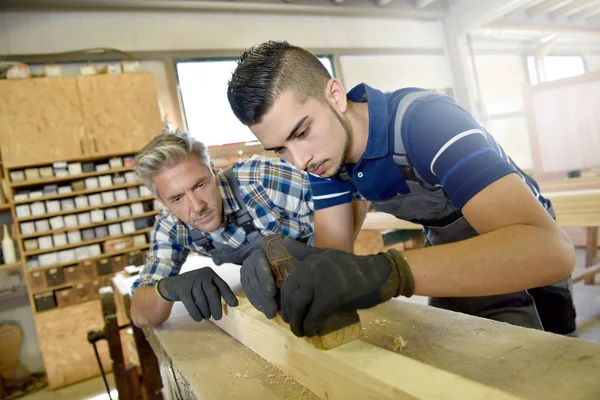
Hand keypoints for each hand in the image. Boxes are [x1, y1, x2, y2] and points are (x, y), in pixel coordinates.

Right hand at [157, 267, 237, 321]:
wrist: (172, 285)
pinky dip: (196, 313)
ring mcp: (191, 281)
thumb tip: (232, 304)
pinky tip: (199, 319)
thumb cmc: (194, 287)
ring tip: (208, 317)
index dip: (229, 295)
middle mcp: (202, 275)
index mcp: (210, 273)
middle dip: (216, 307)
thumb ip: (216, 291)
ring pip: (202, 300)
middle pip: (212, 293)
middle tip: (218, 317)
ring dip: (206, 311)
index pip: (222, 285)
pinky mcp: (182, 289)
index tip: (234, 305)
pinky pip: (191, 304)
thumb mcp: (205, 285)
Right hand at [240, 237, 326, 318]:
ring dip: (260, 302)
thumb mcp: (293, 250)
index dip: (264, 279)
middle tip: (273, 309)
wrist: (278, 253)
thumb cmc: (290, 253)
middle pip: (254, 279)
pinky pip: (248, 293)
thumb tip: (289, 244)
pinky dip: (256, 303)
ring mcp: (246, 270)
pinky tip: (264, 310)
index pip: (259, 265)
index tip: (272, 291)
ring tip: (270, 313)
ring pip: (250, 288)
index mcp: (261, 250)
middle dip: (263, 296)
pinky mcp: (245, 281)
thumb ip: (294, 250)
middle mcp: (250, 259)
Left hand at [279, 239, 410, 336]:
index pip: (288, 284)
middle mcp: (311, 268)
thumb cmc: (353, 269)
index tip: (289, 314)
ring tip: (302, 332)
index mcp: (309, 261)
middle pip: (290, 296)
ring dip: (297, 324)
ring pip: (298, 306)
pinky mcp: (331, 296)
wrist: (378, 275)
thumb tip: (285, 242)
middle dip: (289, 314)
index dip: (285, 302)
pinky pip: (314, 316)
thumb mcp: (327, 256)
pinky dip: (310, 326)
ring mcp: (320, 281)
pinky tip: (313, 332)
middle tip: (294, 326)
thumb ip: (306, 252)